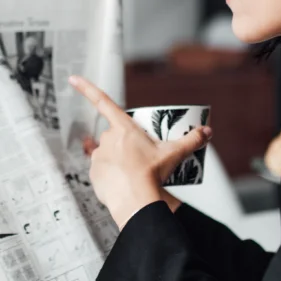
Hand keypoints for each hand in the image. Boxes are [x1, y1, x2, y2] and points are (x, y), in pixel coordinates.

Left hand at [69, 75, 211, 227]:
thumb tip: (207, 132)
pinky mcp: (94, 173)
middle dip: (127, 143)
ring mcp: (98, 156)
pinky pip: (102, 169)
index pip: (102, 101)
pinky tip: (123, 181)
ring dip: (118, 158)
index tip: (73, 79)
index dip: (86, 88)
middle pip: (115, 134)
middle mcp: (107, 139)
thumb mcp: (174, 154)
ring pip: (108, 152)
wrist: (136, 201)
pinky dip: (111, 173)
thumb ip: (192, 140)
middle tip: (143, 156)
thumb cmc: (151, 175)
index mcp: (124, 128)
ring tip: (135, 172)